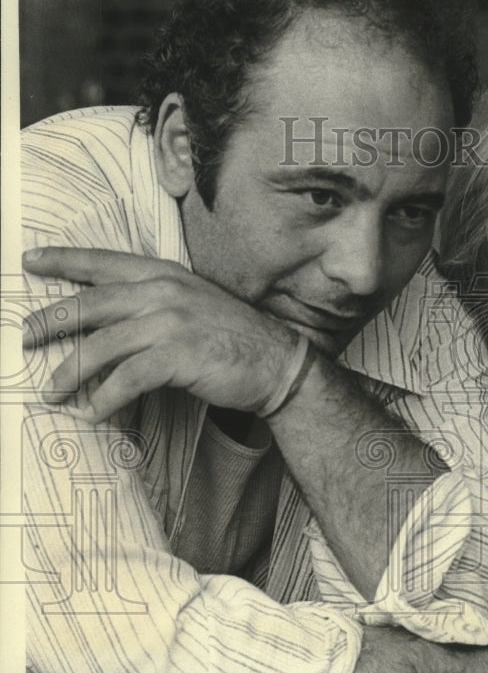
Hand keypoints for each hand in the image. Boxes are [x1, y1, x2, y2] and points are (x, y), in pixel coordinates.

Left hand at [22, 247, 298, 421]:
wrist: (277, 361)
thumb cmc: (234, 337)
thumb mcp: (193, 305)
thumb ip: (154, 303)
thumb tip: (108, 324)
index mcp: (166, 275)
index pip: (105, 263)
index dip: (64, 261)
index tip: (30, 262)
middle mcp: (164, 292)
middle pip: (90, 304)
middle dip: (50, 323)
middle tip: (25, 339)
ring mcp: (172, 322)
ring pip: (101, 345)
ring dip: (69, 372)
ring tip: (52, 392)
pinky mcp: (179, 355)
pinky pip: (127, 378)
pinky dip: (105, 398)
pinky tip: (94, 411)